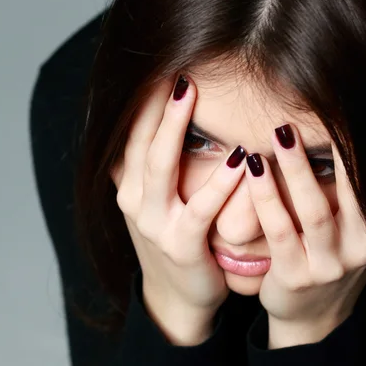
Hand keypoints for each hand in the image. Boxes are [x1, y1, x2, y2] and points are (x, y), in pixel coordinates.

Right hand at [110, 75, 246, 345]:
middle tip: (175, 70)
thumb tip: (162, 120)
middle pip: (142, 142)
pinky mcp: (179, 245)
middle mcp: (134, 202)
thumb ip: (153, 169)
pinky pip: (199, 209)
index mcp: (129, 187)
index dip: (144, 102)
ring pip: (158, 167)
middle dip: (157, 105)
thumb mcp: (157, 204)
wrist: (177, 297)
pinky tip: (236, 160)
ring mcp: (153, 224)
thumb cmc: (175, 241)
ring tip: (189, 96)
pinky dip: (216, 184)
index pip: (132, 135)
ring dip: (174, 130)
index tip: (161, 69)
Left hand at [245, 124, 365, 347]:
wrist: (308, 316)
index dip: (355, 145)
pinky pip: (280, 230)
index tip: (341, 108)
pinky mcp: (297, 276)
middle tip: (305, 114)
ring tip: (279, 134)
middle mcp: (361, 248)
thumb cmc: (324, 260)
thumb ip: (347, 196)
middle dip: (329, 149)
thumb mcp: (347, 231)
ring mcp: (330, 265)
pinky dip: (267, 198)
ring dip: (295, 169)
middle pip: (348, 189)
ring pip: (312, 209)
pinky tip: (253, 170)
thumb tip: (341, 135)